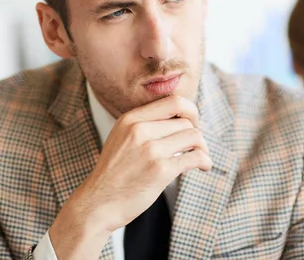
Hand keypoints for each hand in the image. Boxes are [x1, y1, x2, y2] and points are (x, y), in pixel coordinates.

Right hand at [48, 95, 211, 259]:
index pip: (173, 101)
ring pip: (194, 137)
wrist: (98, 203)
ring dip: (202, 147)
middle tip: (194, 147)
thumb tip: (180, 118)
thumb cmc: (114, 173)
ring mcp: (151, 150)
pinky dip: (205, 161)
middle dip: (195, 133)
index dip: (190, 110)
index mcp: (131, 119)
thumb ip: (144, 124)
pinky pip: (195, 157)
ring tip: (200, 157)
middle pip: (186, 122)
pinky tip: (203, 166)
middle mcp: (140, 130)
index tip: (193, 122)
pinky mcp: (161, 170)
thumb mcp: (121, 137)